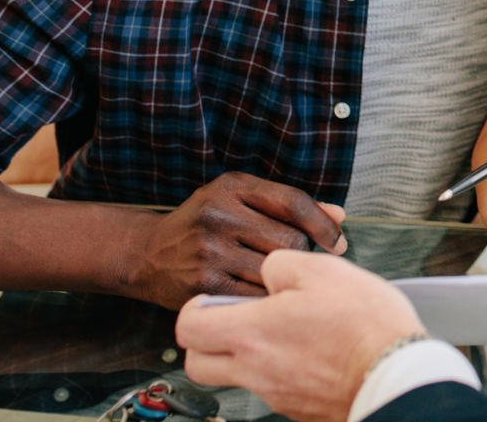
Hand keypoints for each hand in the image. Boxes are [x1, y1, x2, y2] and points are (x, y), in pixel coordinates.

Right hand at [127, 173, 347, 308]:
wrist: (148, 255)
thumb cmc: (203, 225)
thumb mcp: (240, 199)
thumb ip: (289, 205)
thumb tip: (338, 216)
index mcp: (232, 188)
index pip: (293, 203)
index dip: (323, 225)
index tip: (338, 242)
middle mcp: (219, 216)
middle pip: (289, 240)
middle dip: (300, 253)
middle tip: (292, 262)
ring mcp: (210, 252)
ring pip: (275, 271)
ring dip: (283, 278)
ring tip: (275, 278)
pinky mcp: (204, 286)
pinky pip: (255, 295)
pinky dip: (266, 297)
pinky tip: (261, 294)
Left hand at [178, 250, 421, 421]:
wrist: (395, 375)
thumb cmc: (364, 326)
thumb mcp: (324, 271)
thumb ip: (282, 265)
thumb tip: (270, 272)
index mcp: (252, 333)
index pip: (189, 327)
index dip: (193, 309)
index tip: (211, 299)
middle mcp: (254, 370)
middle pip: (197, 364)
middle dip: (206, 341)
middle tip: (233, 320)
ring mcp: (275, 393)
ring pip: (235, 377)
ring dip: (246, 355)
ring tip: (284, 331)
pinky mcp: (298, 408)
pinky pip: (272, 388)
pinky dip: (281, 370)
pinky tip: (312, 351)